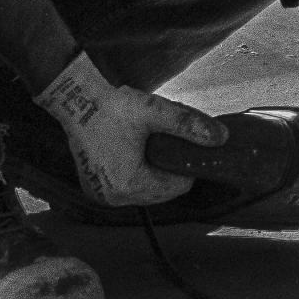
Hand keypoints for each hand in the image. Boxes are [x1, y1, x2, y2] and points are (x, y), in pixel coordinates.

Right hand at [37, 55, 226, 210]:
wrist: (76, 102)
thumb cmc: (113, 106)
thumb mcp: (154, 111)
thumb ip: (188, 124)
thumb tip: (221, 138)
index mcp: (130, 183)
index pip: (177, 187)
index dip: (186, 167)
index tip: (184, 147)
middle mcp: (114, 197)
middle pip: (161, 192)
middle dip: (168, 171)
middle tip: (165, 144)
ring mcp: (102, 195)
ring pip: (145, 192)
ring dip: (153, 175)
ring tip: (151, 148)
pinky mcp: (94, 190)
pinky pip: (127, 189)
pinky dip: (136, 176)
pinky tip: (137, 156)